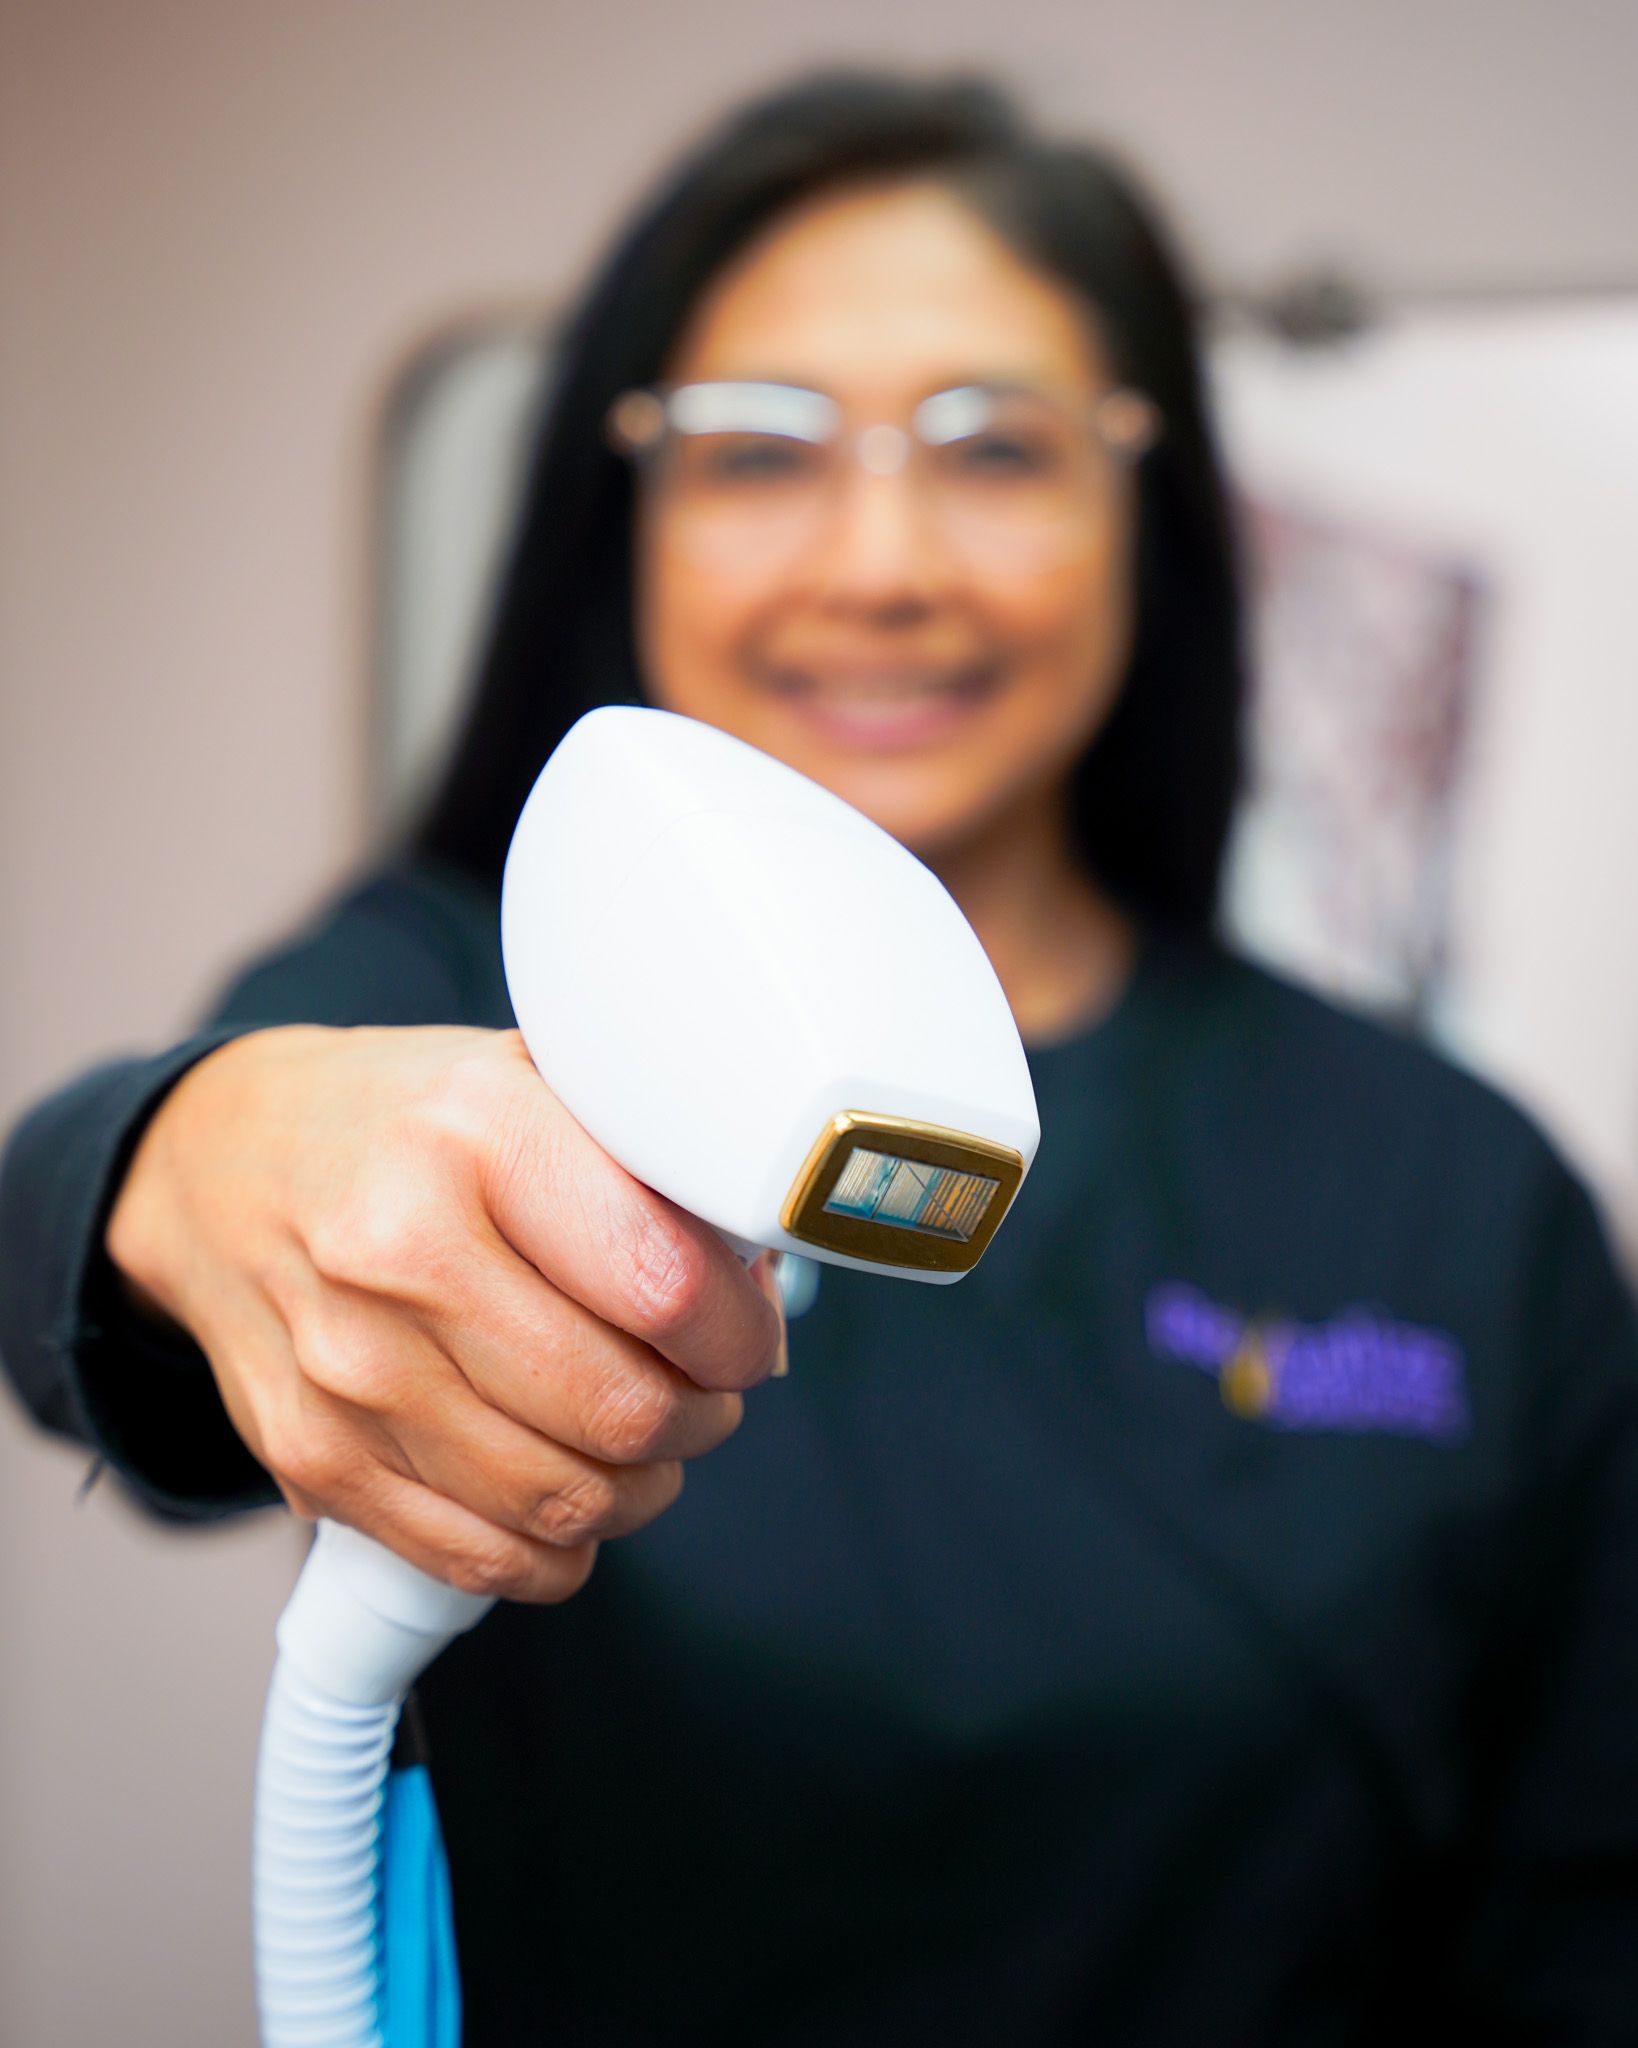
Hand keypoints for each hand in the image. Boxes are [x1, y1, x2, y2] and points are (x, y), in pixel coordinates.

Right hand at [105, 1025, 784, 1601]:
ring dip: (642, 1486)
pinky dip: (559, 1547)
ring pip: (567, 1500)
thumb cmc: (404, 1122)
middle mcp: (400, 1250)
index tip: (750, 1333)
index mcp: (477, 1132)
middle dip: (703, 1416)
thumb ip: (645, 1155)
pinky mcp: (314, 1458)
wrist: (219, 1165)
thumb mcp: (528, 1075)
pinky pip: (485, 1558)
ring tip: (643, 1434)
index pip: (664, 1284)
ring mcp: (349, 1368)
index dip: (740, 1333)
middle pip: (623, 1409)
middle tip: (707, 1388)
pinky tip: (569, 1486)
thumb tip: (761, 1262)